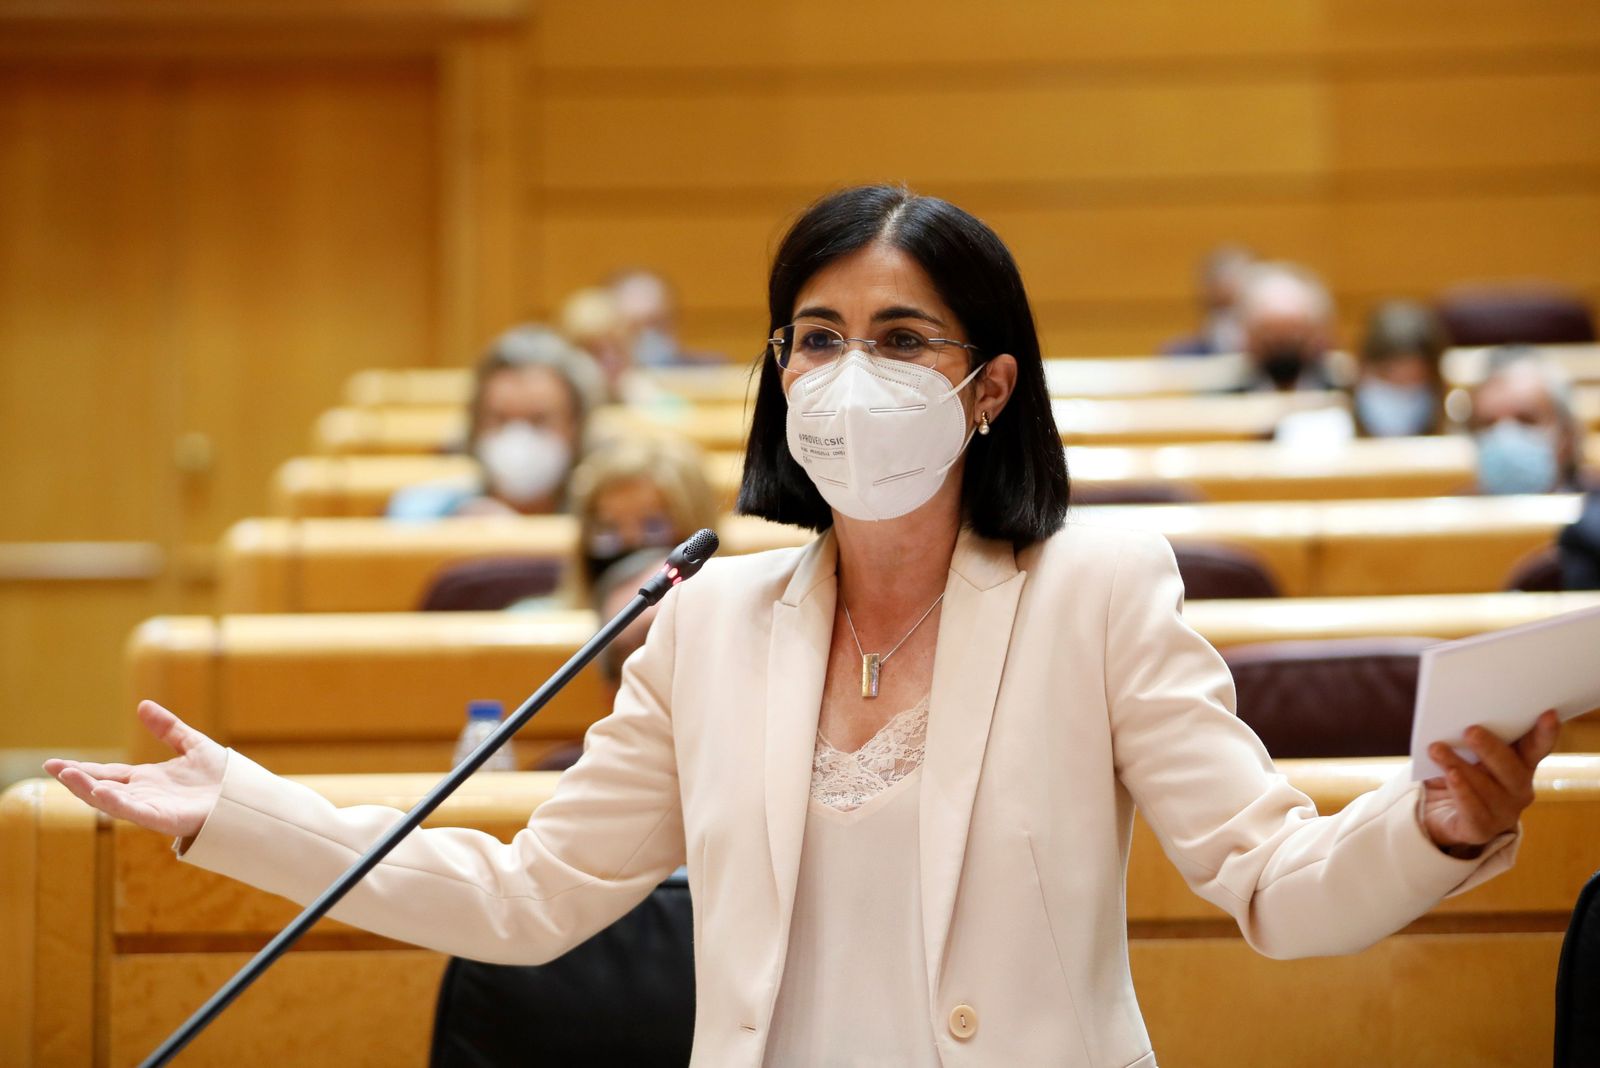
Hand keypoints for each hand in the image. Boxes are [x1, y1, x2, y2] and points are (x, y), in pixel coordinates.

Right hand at [43, 700, 224, 838]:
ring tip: (67, 775)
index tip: (55, 763)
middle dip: (76, 779)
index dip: (82, 768)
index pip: (107, 773)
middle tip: (50, 767)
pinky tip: (100, 791)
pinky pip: (136, 812)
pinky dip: (117, 803)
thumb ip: (167, 728)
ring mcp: (153, 808)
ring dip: (88, 790)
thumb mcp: (191, 744)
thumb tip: (143, 705)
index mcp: (147, 780)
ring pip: (112, 801)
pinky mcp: (165, 819)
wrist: (246, 797)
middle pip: (102, 787)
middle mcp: (144, 795)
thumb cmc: (223, 777)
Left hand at [1421, 709, 1559, 852]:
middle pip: (1512, 769)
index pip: (1536, 748)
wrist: (1438, 815)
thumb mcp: (1463, 755)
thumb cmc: (1459, 776)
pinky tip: (1450, 777)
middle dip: (1491, 748)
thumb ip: (1467, 740)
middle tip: (1471, 730)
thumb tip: (1451, 717)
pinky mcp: (1481, 830)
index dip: (1544, 734)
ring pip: (1488, 789)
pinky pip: (1473, 811)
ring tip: (1438, 749)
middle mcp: (1518, 790)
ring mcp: (1503, 813)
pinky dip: (1461, 792)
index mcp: (1519, 765)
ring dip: (1461, 766)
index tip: (1548, 714)